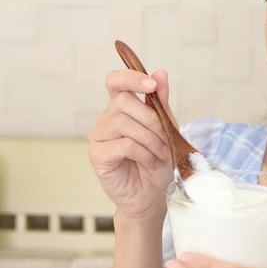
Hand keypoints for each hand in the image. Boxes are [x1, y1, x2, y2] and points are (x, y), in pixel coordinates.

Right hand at [88, 69, 176, 220]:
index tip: (151, 84)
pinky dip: (144, 152)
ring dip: (151, 139)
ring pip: (124, 123)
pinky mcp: (98, 155)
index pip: (116, 81)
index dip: (131, 77)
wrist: (153, 194)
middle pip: (123, 102)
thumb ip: (161, 103)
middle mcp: (107, 119)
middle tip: (166, 139)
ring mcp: (99, 137)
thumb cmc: (158, 161)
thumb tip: (160, 73)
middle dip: (152, 119)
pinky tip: (150, 162)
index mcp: (123, 109)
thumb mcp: (166, 129)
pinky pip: (123, 144)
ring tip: (161, 154)